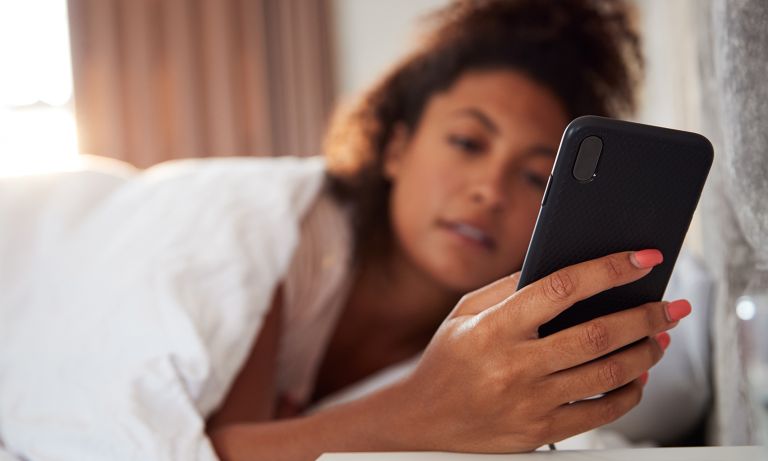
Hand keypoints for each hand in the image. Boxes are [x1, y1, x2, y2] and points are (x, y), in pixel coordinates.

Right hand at [390, 250, 689, 451]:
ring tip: (659, 338)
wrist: (425, 421)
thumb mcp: (464, 314)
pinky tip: (637, 376)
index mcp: (494, 328)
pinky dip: (630, 393)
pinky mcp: (542, 432)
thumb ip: (507, 289)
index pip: (563, 289)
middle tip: (670, 306)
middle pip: (598, 334)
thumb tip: (562, 266)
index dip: (608, 270)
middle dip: (645, 315)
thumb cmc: (447, 361)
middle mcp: (514, 365)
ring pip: (608, 374)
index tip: (642, 259)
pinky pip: (601, 413)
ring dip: (645, 353)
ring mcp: (530, 402)